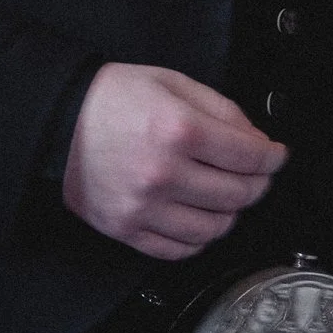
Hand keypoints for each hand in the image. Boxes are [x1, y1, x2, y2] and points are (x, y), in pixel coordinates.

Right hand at [62, 63, 287, 259]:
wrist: (56, 123)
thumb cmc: (113, 99)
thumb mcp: (173, 83)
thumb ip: (222, 110)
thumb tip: (257, 141)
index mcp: (178, 130)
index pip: (249, 156)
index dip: (272, 157)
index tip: (275, 156)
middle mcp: (163, 173)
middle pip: (237, 194)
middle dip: (257, 183)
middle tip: (255, 174)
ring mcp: (144, 207)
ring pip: (214, 228)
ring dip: (230, 213)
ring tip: (226, 195)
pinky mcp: (127, 230)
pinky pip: (179, 249)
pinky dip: (199, 237)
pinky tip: (199, 217)